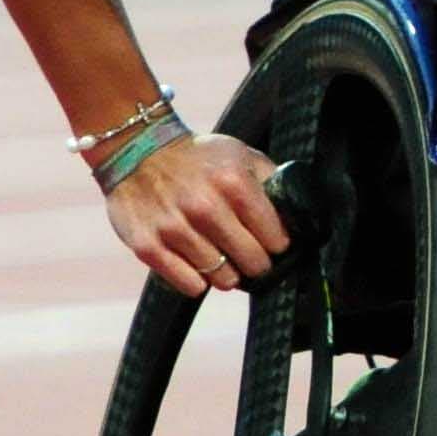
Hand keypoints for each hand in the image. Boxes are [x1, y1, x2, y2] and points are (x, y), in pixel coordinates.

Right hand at [106, 133, 289, 296]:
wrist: (137, 150)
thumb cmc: (196, 159)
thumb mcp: (240, 154)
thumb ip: (271, 180)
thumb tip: (299, 211)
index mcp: (233, 182)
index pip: (276, 237)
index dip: (278, 244)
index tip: (272, 243)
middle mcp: (204, 206)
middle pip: (253, 262)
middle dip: (256, 263)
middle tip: (250, 256)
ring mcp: (174, 228)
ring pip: (223, 279)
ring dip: (227, 273)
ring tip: (222, 258)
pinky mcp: (148, 246)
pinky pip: (190, 285)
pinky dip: (197, 281)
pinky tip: (197, 264)